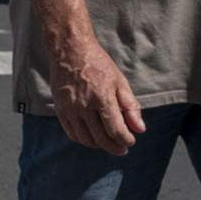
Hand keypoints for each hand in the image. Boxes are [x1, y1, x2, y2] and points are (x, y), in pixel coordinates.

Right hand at [47, 29, 147, 156]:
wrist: (70, 50)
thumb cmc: (98, 65)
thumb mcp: (120, 82)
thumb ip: (131, 107)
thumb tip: (140, 130)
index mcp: (102, 97)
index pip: (116, 130)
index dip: (125, 140)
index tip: (131, 141)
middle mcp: (84, 106)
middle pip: (101, 138)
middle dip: (115, 147)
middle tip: (122, 149)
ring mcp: (70, 109)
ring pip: (86, 139)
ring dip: (100, 146)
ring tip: (108, 143)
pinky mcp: (60, 110)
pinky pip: (72, 134)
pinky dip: (84, 140)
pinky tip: (93, 138)